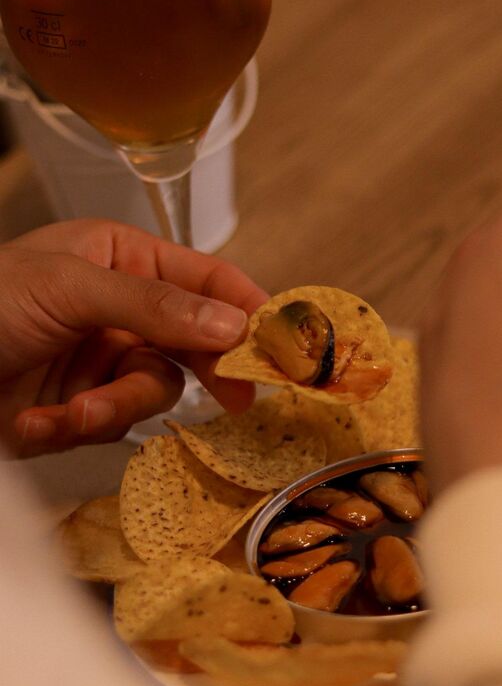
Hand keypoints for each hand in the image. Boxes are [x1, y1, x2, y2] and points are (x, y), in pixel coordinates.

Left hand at [0, 219, 267, 456]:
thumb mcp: (69, 289)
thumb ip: (155, 307)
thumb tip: (233, 326)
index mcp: (119, 258)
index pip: (203, 279)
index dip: (246, 308)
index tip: (283, 342)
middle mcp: (118, 308)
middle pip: (195, 341)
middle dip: (201, 371)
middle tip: (238, 399)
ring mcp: (100, 359)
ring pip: (154, 391)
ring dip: (113, 408)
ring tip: (71, 414)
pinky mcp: (78, 409)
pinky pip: (110, 425)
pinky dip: (74, 428)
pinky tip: (34, 422)